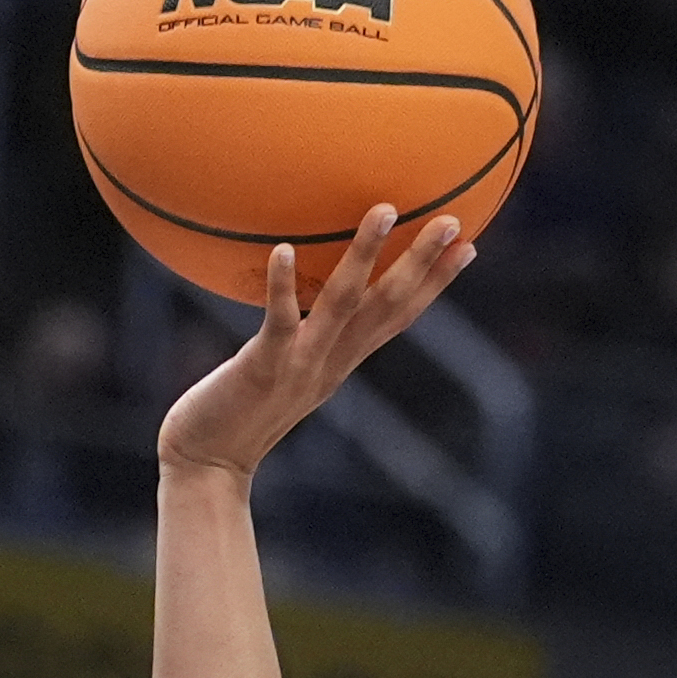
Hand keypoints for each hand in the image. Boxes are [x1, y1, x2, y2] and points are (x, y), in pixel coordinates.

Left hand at [157, 206, 473, 485]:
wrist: (206, 466)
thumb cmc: (234, 413)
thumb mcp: (279, 370)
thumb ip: (298, 336)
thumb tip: (298, 298)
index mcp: (339, 363)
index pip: (398, 318)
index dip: (435, 284)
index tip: (469, 245)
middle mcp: (330, 363)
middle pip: (387, 307)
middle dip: (423, 264)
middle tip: (453, 218)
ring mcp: (300, 366)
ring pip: (344, 305)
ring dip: (367, 256)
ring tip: (386, 211)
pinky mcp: (262, 370)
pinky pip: (277, 323)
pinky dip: (281, 287)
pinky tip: (282, 248)